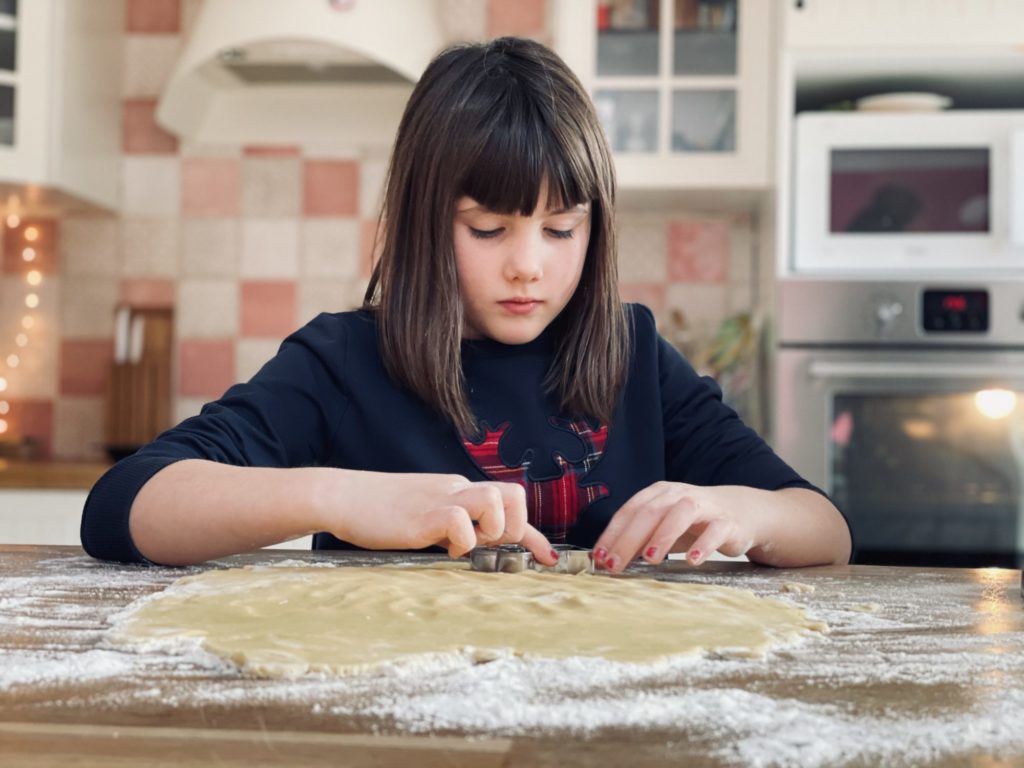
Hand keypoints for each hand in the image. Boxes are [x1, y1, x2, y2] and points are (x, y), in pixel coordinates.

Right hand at [316, 470, 557, 563]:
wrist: (342, 496)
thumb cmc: (379, 511)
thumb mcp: (424, 517)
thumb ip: (449, 528)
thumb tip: (469, 550)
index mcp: (459, 490)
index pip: (509, 504)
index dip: (533, 535)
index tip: (549, 559)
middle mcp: (457, 490)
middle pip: (514, 495)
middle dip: (515, 528)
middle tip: (488, 546)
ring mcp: (442, 500)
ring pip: (495, 501)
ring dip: (491, 530)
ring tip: (464, 547)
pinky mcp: (424, 515)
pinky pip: (461, 522)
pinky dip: (462, 541)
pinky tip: (444, 549)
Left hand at [592, 482, 759, 572]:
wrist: (740, 512)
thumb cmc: (692, 522)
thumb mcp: (661, 528)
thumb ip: (636, 540)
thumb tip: (605, 560)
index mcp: (658, 494)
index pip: (629, 511)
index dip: (612, 534)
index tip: (599, 558)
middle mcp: (678, 496)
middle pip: (649, 513)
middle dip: (628, 540)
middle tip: (614, 565)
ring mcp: (704, 507)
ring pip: (680, 514)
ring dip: (663, 536)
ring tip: (649, 558)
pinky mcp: (727, 522)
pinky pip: (715, 531)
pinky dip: (703, 545)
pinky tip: (692, 560)